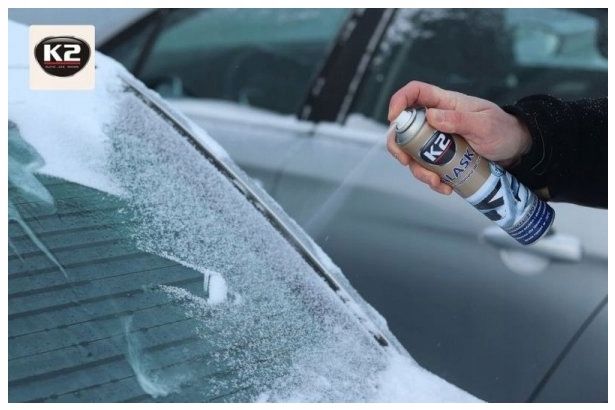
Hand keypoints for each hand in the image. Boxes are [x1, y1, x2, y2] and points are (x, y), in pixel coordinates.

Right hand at [387, 81, 531, 194]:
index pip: (415, 93)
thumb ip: (459, 119)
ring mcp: (437, 140)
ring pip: (413, 153)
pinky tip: (445, 187)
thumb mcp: (485, 125)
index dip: (399, 101)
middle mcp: (436, 120)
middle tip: (405, 160)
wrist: (515, 150)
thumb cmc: (503, 130)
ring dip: (418, 170)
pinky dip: (432, 180)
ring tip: (436, 181)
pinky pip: (427, 169)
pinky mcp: (441, 158)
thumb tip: (431, 116)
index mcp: (445, 103)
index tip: (394, 119)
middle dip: (399, 146)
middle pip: (404, 127)